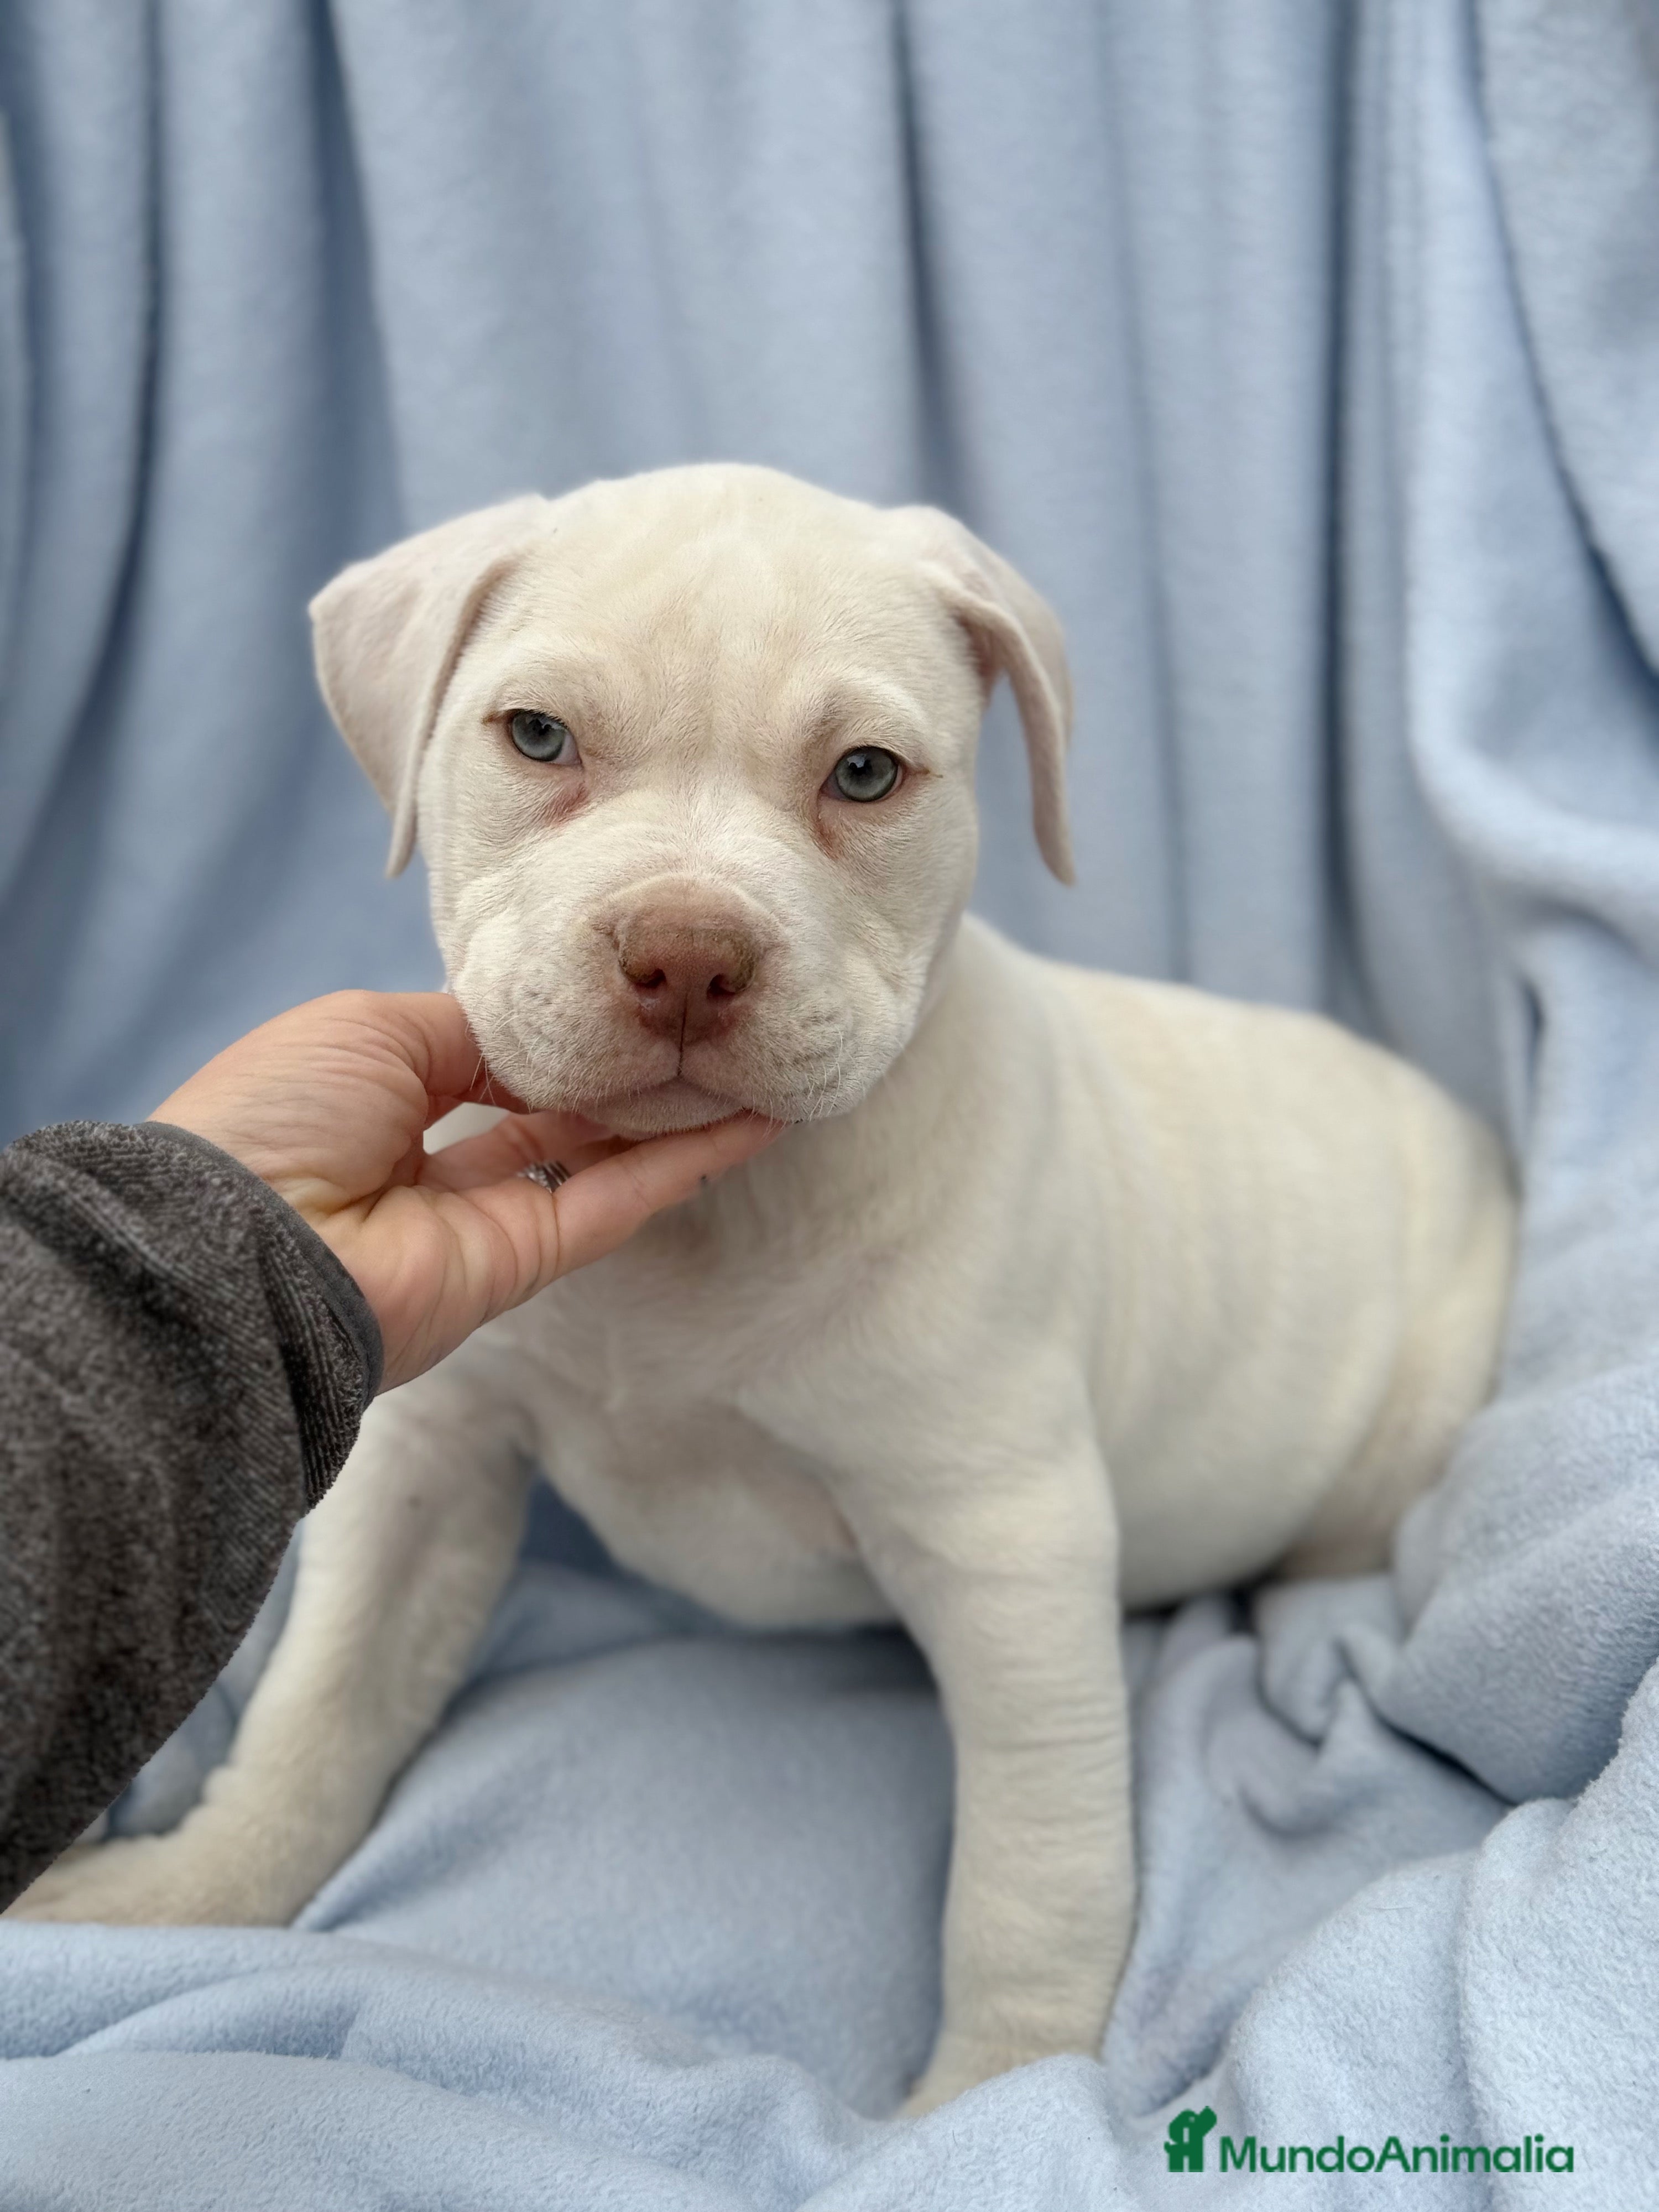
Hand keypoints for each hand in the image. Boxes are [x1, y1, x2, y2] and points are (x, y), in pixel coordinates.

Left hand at [150, 990, 780, 1386]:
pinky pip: (615, 1203)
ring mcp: (480, 1217)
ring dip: (674, 1113)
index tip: (631, 985)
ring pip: (598, 1156)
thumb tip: (549, 1028)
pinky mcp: (522, 1262)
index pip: (487, 1053)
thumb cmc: (282, 1116)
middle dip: (624, 1069)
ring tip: (754, 1060)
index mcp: (373, 1093)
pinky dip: (685, 1164)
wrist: (245, 1248)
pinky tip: (751, 1121)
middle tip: (705, 1019)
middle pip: (551, 1109)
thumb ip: (471, 1028)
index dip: (558, 1024)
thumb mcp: (371, 1030)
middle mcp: (428, 1159)